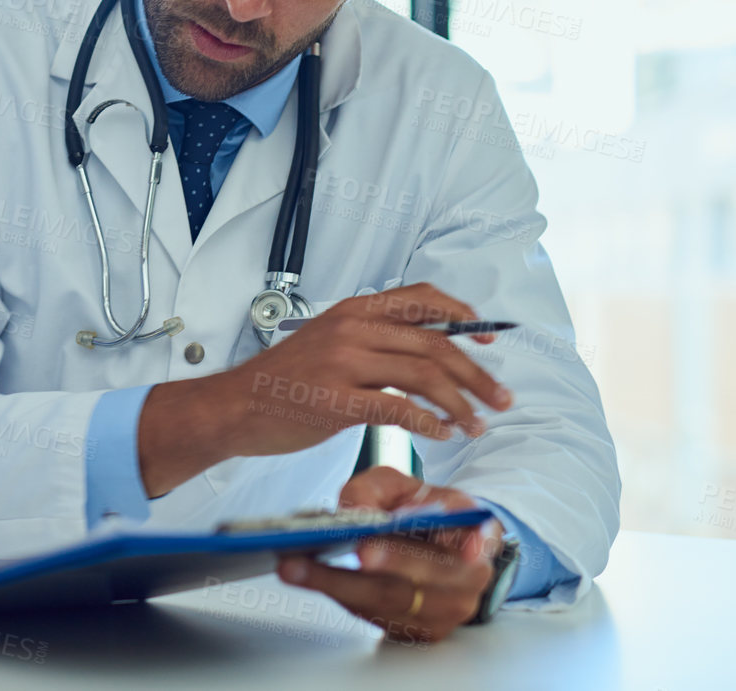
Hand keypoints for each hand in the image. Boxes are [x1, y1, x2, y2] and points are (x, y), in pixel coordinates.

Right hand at [229, 283, 513, 457]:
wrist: (235, 406)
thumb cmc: (284, 380)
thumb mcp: (330, 343)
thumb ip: (374, 342)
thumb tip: (427, 354)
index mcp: (353, 310)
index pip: (422, 299)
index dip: (463, 317)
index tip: (488, 340)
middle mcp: (352, 329)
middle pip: (435, 344)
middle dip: (477, 374)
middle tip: (500, 399)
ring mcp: (344, 363)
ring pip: (425, 375)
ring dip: (461, 403)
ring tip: (477, 424)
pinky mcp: (337, 400)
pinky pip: (400, 408)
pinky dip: (430, 423)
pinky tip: (441, 434)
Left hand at [277, 467, 503, 643]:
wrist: (431, 545)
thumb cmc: (415, 509)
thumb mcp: (397, 484)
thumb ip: (375, 490)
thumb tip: (355, 513)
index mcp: (474, 531)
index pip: (471, 539)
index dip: (459, 541)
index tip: (427, 533)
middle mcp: (469, 576)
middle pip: (426, 576)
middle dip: (389, 561)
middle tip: (354, 548)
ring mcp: (447, 609)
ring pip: (393, 601)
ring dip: (340, 584)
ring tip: (297, 565)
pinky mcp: (419, 629)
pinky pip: (377, 616)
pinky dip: (338, 595)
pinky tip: (305, 577)